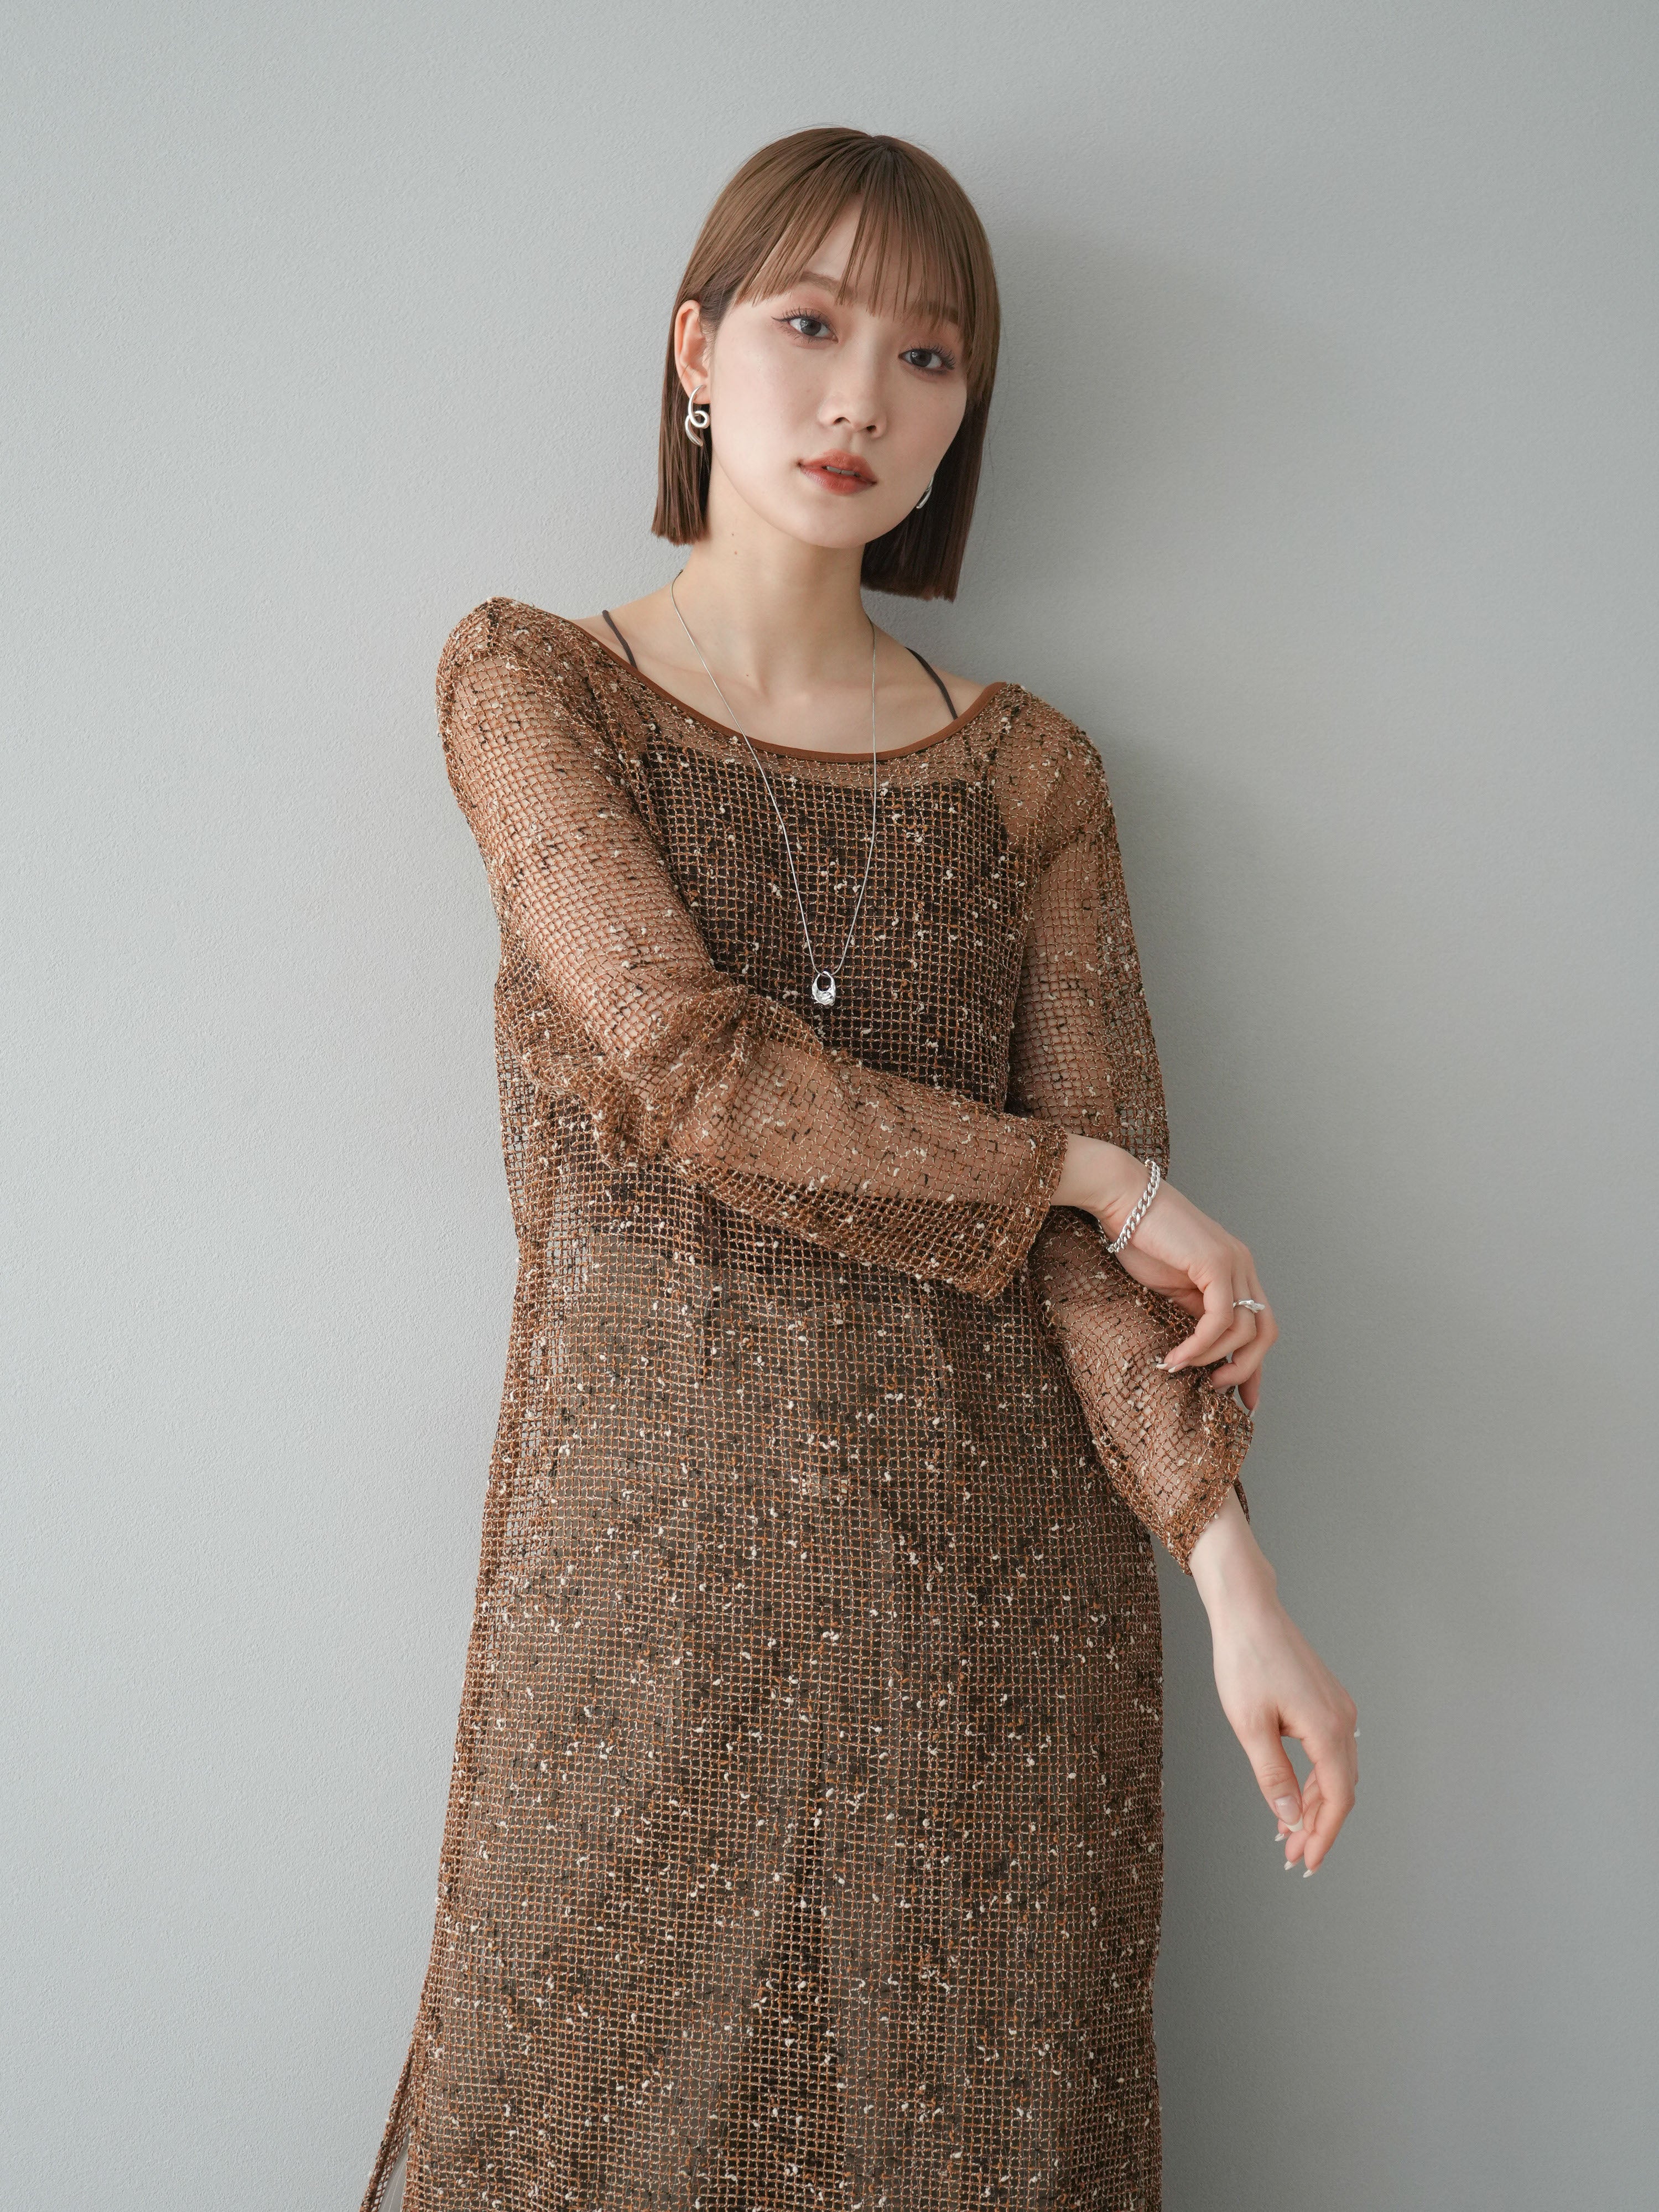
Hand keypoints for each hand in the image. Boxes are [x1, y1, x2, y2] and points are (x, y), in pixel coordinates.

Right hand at [1052, 1134, 1277, 1409]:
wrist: (1122, 1200)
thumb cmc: (1138, 1238)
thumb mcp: (1171, 1287)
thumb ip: (1193, 1313)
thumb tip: (1202, 1353)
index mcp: (1236, 1270)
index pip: (1259, 1325)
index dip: (1254, 1365)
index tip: (1245, 1399)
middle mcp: (1243, 1265)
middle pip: (1265, 1331)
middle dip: (1246, 1369)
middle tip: (1219, 1392)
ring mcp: (1234, 1263)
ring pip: (1243, 1330)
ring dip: (1214, 1360)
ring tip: (1181, 1369)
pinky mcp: (1216, 1264)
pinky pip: (1219, 1320)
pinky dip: (1200, 1345)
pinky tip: (1176, 1357)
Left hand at [1188, 1490, 1358, 1872]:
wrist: (1248, 1610)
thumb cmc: (1245, 1661)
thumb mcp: (1250, 1726)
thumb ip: (1273, 1777)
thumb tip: (1291, 1821)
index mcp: (1329, 1728)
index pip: (1337, 1797)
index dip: (1325, 1835)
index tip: (1308, 1863)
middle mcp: (1343, 1719)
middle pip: (1340, 1789)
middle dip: (1319, 1827)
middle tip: (1294, 1858)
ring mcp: (1337, 1708)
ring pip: (1335, 1771)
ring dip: (1315, 1805)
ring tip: (1290, 1836)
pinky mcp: (1326, 1700)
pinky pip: (1327, 1751)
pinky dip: (1313, 1779)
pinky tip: (1292, 1795)